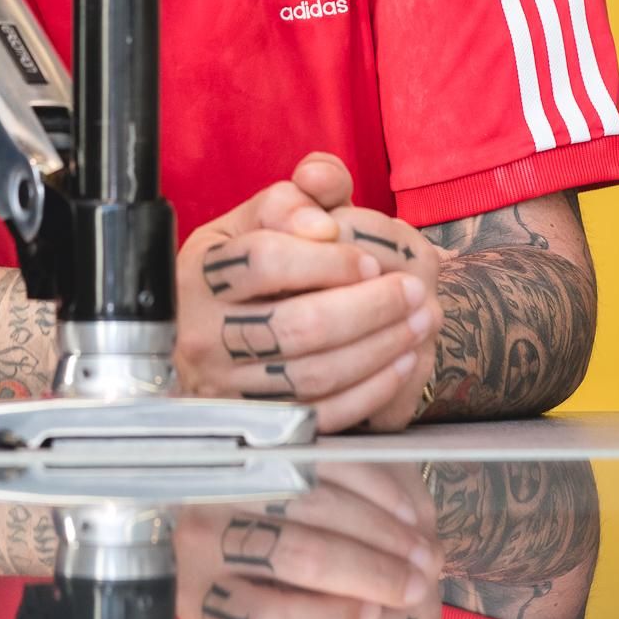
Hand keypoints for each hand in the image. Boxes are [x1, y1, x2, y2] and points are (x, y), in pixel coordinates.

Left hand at [175, 465, 441, 618]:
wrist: (241, 512)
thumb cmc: (265, 596)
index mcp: (204, 606)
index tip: (371, 616)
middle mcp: (202, 540)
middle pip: (296, 555)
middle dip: (369, 574)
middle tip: (416, 587)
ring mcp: (227, 486)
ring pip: (316, 504)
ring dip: (382, 532)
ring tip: (426, 556)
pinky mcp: (257, 447)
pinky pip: (325, 462)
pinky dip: (375, 488)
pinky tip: (410, 515)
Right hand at [176, 154, 441, 432]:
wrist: (200, 330)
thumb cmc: (238, 268)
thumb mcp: (251, 221)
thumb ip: (291, 199)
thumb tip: (322, 220)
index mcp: (202, 272)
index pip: (266, 262)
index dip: (327, 261)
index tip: (368, 259)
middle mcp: (205, 331)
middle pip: (296, 325)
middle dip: (369, 308)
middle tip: (413, 292)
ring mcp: (226, 382)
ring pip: (313, 374)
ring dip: (379, 349)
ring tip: (418, 323)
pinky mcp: (255, 418)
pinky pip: (320, 414)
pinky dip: (368, 391)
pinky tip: (399, 363)